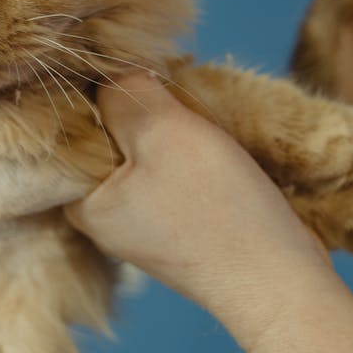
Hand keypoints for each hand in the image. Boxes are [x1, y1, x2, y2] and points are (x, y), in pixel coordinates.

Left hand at [65, 72, 334, 350]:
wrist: (281, 281)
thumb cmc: (217, 208)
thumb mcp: (163, 132)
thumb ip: (125, 94)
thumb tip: (113, 72)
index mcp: (83, 202)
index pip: (72, 128)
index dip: (101, 90)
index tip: (133, 72)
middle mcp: (105, 218)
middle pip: (110, 139)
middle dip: (137, 108)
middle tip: (169, 84)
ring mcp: (143, 226)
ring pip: (145, 153)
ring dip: (169, 128)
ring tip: (194, 110)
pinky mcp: (179, 229)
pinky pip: (171, 174)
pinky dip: (187, 153)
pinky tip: (210, 141)